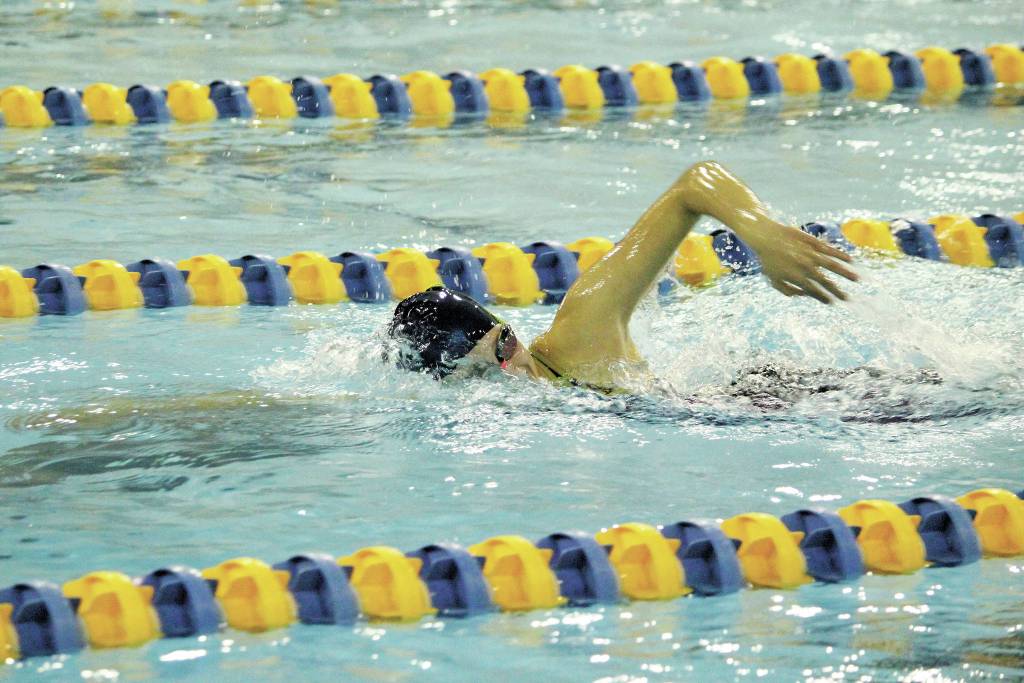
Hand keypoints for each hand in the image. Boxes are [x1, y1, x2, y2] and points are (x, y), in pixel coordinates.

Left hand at [742, 221, 859, 303]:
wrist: (765, 236)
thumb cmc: (767, 260)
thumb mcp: (773, 280)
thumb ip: (788, 290)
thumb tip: (803, 295)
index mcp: (796, 278)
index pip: (815, 292)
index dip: (824, 298)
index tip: (832, 302)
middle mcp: (806, 267)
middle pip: (826, 282)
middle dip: (838, 291)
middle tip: (847, 299)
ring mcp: (811, 254)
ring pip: (833, 266)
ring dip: (846, 273)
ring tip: (857, 279)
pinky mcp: (813, 242)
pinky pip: (830, 250)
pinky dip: (841, 255)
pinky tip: (850, 260)